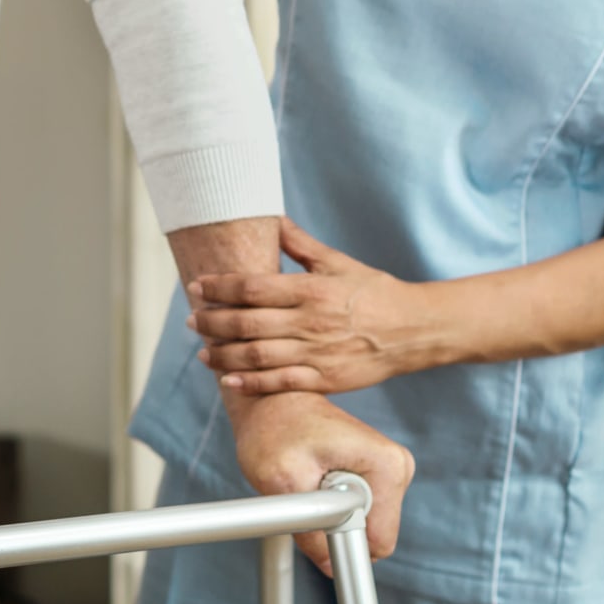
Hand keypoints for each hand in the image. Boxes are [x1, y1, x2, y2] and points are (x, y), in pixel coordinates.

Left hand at [188, 216, 423, 393]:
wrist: (412, 330)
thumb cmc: (373, 291)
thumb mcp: (338, 262)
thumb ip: (301, 245)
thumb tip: (273, 219)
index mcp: (311, 289)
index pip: (253, 287)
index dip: (219, 287)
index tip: (196, 286)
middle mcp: (310, 321)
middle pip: (248, 323)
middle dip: (213, 322)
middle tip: (190, 320)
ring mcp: (317, 354)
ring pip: (257, 356)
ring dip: (223, 355)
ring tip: (202, 352)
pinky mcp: (325, 380)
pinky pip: (280, 384)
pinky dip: (250, 384)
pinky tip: (228, 380)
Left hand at [229, 390, 414, 573]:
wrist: (273, 402)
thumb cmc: (275, 428)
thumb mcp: (283, 480)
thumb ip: (310, 527)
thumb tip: (331, 567)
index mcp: (386, 464)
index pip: (379, 542)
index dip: (341, 543)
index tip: (314, 516)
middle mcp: (396, 466)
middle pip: (373, 536)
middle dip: (336, 527)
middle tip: (306, 494)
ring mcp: (388, 471)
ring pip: (364, 527)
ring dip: (332, 517)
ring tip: (309, 482)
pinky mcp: (375, 476)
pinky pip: (359, 514)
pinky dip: (333, 507)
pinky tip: (315, 479)